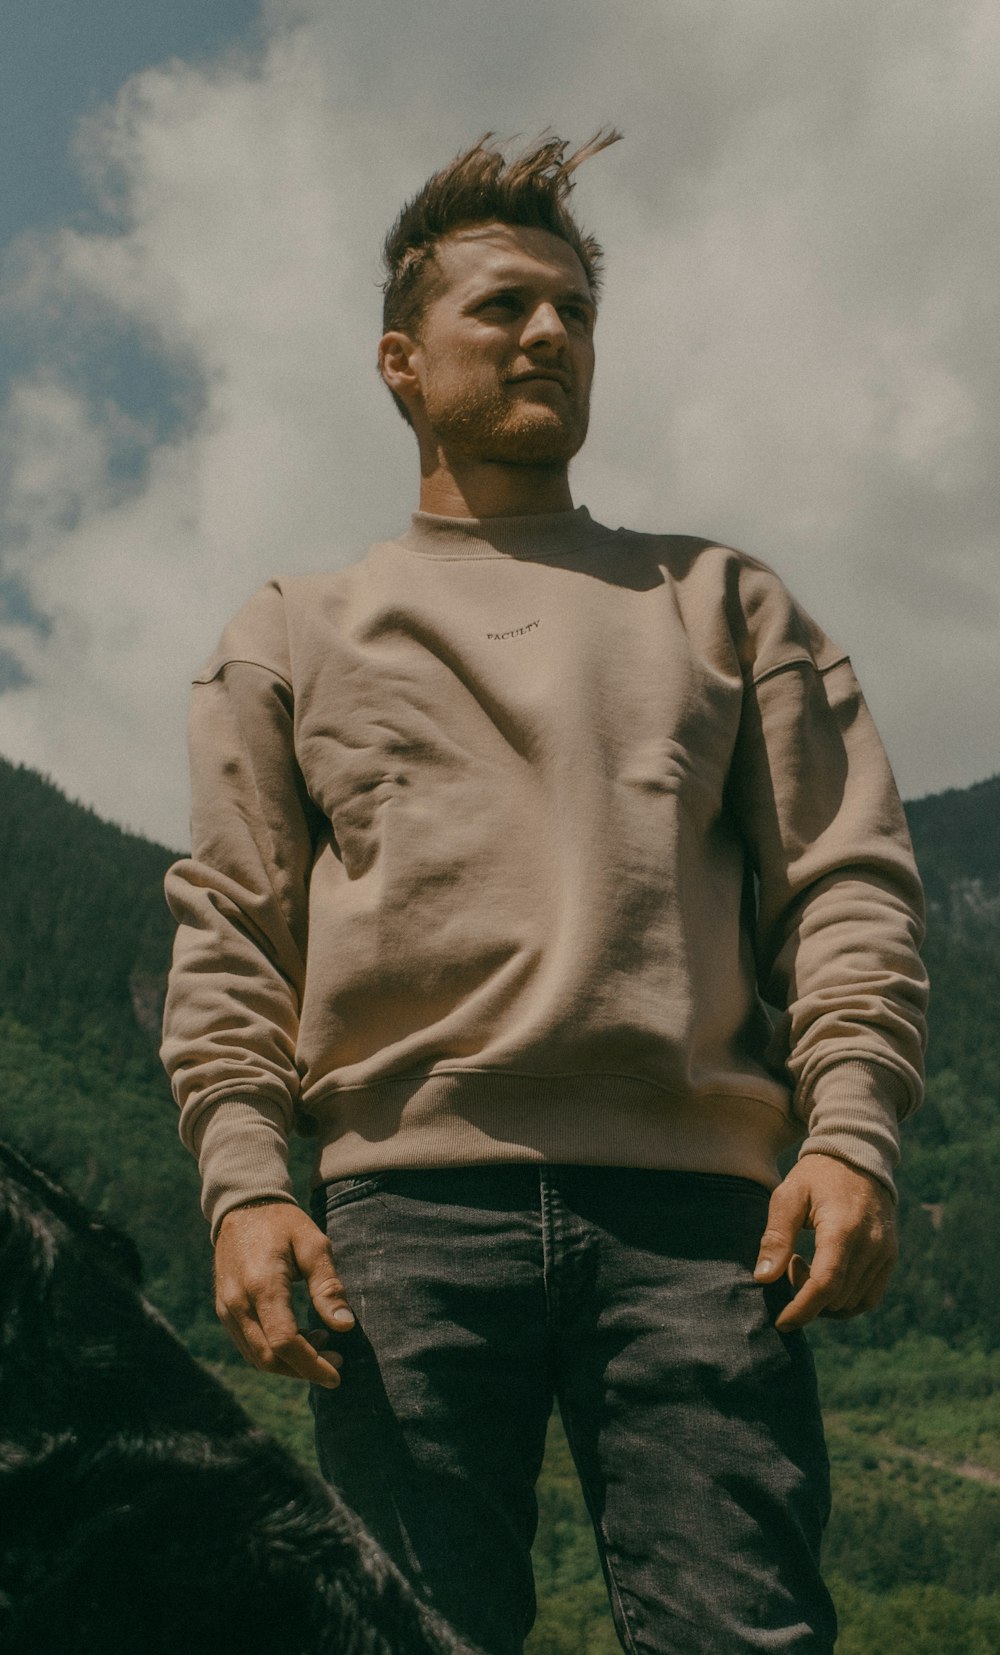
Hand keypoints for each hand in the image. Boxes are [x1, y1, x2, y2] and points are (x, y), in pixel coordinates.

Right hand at [214, 1202, 354, 1387]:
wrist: (244, 1207)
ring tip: (321, 1344)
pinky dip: (273, 1353)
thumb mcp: (314, 1246)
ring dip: (289, 1364)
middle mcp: (238, 1302)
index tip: (337, 1374)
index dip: (311, 1365)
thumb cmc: (284, 1225)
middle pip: (269, 1357)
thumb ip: (328, 1286)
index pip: (284, 1342)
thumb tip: (345, 1326)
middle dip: (304, 1369)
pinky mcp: (224, 1310)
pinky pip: (247, 1345)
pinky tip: (297, 1338)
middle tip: (336, 1359)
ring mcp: (226, 1308)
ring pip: (256, 1357)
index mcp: (262, 1285)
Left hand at [753, 1155, 897, 1331]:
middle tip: (790, 1266)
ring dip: (825, 1300)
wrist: (858, 1156)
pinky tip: (827, 1275)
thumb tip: (763, 1278)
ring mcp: (885, 1253)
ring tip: (806, 1265)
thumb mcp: (789, 1196)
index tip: (781, 1322)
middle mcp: (871, 1246)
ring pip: (853, 1302)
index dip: (802, 1309)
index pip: (826, 1284)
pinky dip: (845, 1299)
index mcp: (843, 1230)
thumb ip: (776, 1237)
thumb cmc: (817, 1176)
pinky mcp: (890, 1257)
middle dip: (806, 1298)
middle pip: (837, 1298)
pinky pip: (869, 1296)